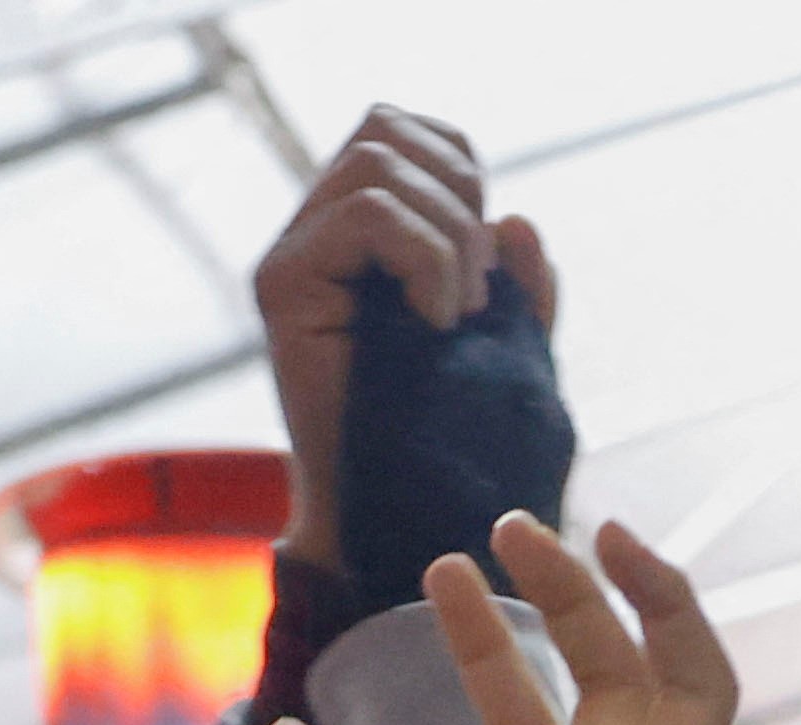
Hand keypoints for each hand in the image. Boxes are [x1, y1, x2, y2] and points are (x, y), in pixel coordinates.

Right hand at [253, 108, 556, 583]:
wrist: (410, 524)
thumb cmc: (460, 451)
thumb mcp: (514, 358)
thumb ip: (520, 291)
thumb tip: (515, 220)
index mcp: (365, 236)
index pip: (405, 131)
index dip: (462, 170)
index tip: (484, 261)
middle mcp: (316, 234)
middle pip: (383, 124)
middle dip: (457, 193)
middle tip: (472, 292)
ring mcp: (292, 257)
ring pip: (376, 161)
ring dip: (445, 236)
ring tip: (454, 318)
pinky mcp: (281, 287)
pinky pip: (365, 214)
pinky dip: (424, 260)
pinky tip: (433, 326)